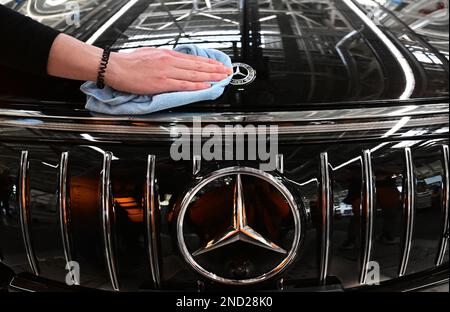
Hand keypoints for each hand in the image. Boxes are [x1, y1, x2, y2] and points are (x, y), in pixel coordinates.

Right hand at [105, 47, 232, 93]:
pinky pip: (184, 84)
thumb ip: (165, 59)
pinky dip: (197, 85)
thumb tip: (175, 62)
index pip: (193, 59)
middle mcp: (170, 62)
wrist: (115, 67)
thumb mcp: (151, 54)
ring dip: (210, 76)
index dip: (208, 62)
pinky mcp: (162, 83)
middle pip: (197, 66)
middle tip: (227, 71)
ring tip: (222, 78)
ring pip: (194, 75)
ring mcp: (167, 72)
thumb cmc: (129, 62)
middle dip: (214, 69)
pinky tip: (206, 86)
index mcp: (168, 55)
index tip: (218, 64)